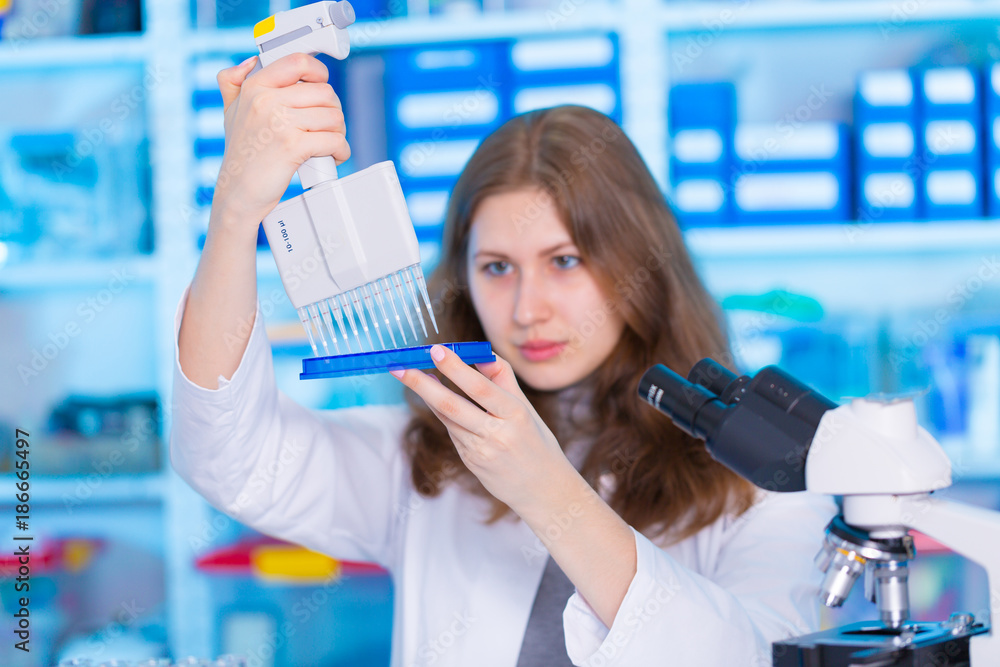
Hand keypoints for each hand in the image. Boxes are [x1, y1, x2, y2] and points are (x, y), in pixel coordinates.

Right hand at [212, 53, 351, 230]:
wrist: (239, 193)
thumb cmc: (241, 154)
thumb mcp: (230, 111)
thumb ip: (234, 82)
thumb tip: (251, 61)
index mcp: (255, 86)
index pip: (298, 61)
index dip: (319, 72)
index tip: (322, 85)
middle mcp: (266, 100)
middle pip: (325, 92)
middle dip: (334, 111)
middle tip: (328, 126)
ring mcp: (280, 123)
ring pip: (333, 117)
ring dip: (339, 133)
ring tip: (329, 143)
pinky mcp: (293, 146)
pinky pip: (334, 140)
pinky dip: (341, 151)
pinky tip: (333, 156)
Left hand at [391, 345, 576, 512]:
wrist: (543, 491)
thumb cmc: (537, 442)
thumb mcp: (527, 408)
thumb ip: (503, 380)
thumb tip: (481, 352)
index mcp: (516, 414)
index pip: (480, 388)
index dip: (455, 368)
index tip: (435, 349)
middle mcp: (497, 434)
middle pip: (452, 405)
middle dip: (421, 384)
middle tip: (399, 366)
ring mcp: (481, 452)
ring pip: (447, 418)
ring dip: (427, 394)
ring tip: (409, 373)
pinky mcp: (470, 462)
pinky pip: (452, 432)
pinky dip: (441, 412)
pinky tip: (435, 398)